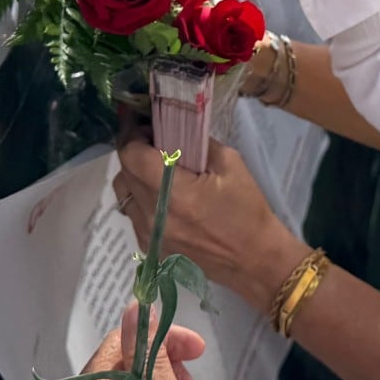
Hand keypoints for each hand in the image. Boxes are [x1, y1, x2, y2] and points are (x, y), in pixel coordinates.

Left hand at [116, 140, 304, 307]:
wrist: (256, 261)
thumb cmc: (248, 211)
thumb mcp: (231, 165)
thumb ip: (199, 144)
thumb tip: (177, 128)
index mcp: (175, 193)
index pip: (132, 156)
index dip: (131, 133)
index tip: (140, 118)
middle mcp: (154, 216)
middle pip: (124, 173)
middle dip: (133, 150)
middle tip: (152, 138)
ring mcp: (150, 235)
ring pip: (124, 194)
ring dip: (134, 175)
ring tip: (156, 166)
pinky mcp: (152, 248)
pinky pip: (134, 214)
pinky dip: (142, 197)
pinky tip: (164, 194)